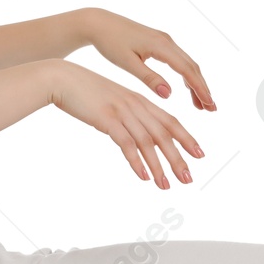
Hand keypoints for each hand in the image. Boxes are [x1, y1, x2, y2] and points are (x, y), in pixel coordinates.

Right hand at [47, 59, 203, 189]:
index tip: (200, 154)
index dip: (187, 138)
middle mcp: (136, 106)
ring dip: (158, 166)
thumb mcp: (113, 102)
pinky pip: (126, 143)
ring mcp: (122, 112)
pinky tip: (143, 176)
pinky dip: (136, 161)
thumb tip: (136, 134)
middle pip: (164, 134)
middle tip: (188, 178)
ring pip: (148, 142)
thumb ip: (128, 115)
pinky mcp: (106, 119)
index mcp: (140, 101)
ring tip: (166, 185)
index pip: (170, 121)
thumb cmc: (85, 92)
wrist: (63, 78)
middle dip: (178, 158)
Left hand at [81, 8, 216, 111]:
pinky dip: (186, 75)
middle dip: (203, 88)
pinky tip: (186, 88)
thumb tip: (169, 95)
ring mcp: (164, 40)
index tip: (208, 104)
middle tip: (212, 109)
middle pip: (192, 67)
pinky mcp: (159, 42)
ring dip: (196, 83)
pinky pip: (179, 60)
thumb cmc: (109, 43)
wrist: (98, 23)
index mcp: (161, 46)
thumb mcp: (127, 63)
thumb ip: (149, 79)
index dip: (199, 89)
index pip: (187, 70)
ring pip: (187, 63)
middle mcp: (167, 41)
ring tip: (201, 104)